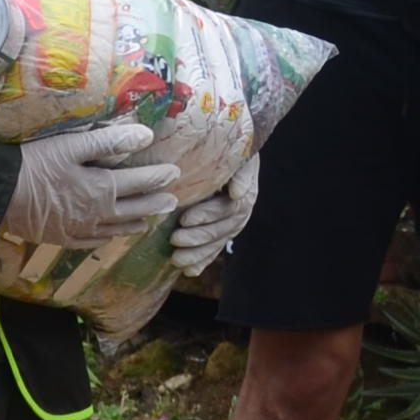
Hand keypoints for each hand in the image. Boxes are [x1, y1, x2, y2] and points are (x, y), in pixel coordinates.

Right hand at [4, 122, 184, 247]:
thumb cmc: (35, 164)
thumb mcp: (73, 146)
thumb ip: (110, 141)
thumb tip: (145, 135)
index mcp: (102, 189)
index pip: (139, 183)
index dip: (158, 177)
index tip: (174, 173)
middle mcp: (96, 214)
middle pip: (133, 209)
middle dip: (154, 204)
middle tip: (172, 202)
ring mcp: (79, 230)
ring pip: (115, 229)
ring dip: (135, 224)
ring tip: (148, 222)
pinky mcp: (61, 238)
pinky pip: (90, 243)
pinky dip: (105, 239)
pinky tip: (108, 238)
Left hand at [166, 158, 259, 279]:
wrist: (232, 150)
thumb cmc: (230, 148)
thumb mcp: (238, 154)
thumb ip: (241, 171)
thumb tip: (238, 193)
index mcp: (245, 193)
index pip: (227, 209)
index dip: (206, 215)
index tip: (184, 218)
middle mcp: (239, 212)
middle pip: (220, 230)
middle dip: (197, 238)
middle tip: (174, 240)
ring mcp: (230, 225)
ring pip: (216, 243)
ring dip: (197, 254)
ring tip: (176, 260)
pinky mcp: (221, 232)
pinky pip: (214, 250)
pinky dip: (202, 261)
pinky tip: (189, 272)